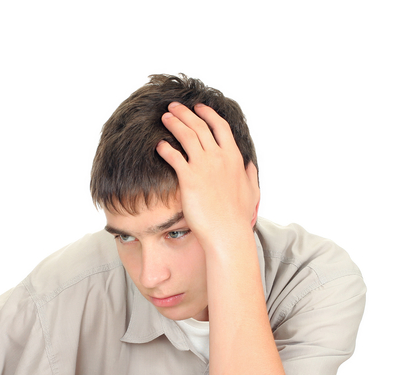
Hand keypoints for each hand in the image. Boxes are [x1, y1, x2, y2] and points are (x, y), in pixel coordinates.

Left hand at [156, 102, 259, 247]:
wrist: (227, 232)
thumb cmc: (238, 216)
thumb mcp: (251, 190)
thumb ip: (249, 174)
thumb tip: (249, 164)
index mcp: (234, 157)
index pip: (221, 127)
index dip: (208, 114)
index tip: (199, 107)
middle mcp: (219, 157)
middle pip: (200, 126)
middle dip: (185, 113)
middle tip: (173, 107)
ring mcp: (204, 166)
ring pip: (186, 135)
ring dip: (174, 123)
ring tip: (164, 117)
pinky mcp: (189, 178)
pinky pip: (174, 156)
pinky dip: (165, 148)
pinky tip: (159, 145)